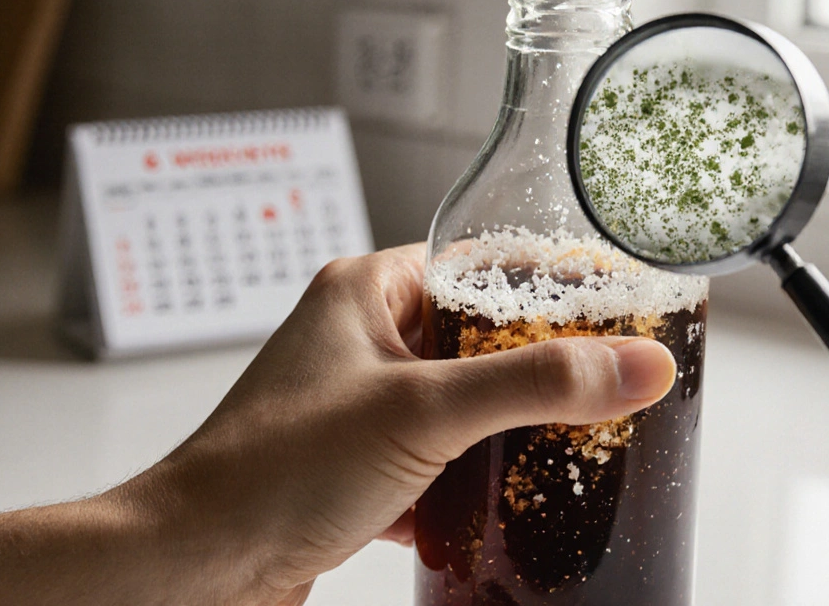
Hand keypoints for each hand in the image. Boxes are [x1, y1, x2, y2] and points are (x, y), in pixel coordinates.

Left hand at [122, 243, 678, 604]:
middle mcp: (360, 341)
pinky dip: (467, 482)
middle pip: (476, 339)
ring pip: (458, 404)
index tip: (610, 298)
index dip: (545, 280)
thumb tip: (634, 365)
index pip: (477, 263)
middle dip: (536, 367)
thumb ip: (534, 386)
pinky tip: (502, 504)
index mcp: (365, 293)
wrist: (194, 565)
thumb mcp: (422, 413)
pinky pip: (434, 459)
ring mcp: (357, 406)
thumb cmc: (270, 471)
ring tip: (570, 439)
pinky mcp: (355, 466)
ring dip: (504, 429)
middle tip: (604, 379)